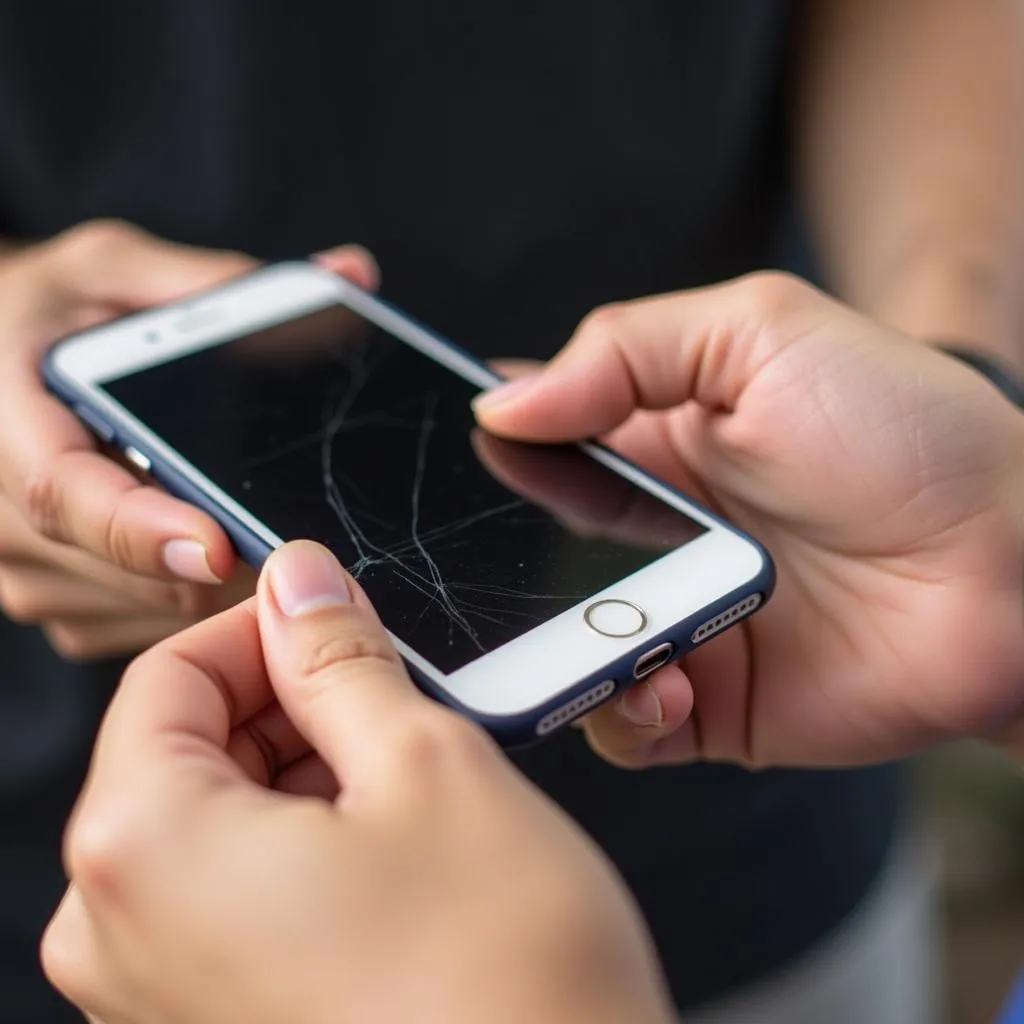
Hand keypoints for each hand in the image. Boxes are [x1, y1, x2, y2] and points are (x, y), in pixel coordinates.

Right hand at [0, 221, 376, 659]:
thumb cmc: (46, 314)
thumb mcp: (113, 271)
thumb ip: (217, 283)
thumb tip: (347, 274)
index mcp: (5, 427)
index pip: (68, 496)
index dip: (146, 530)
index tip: (219, 545)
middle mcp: (4, 519)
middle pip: (135, 574)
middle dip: (229, 560)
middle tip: (304, 531)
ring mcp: (33, 577)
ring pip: (155, 611)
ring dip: (224, 584)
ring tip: (263, 527)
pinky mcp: (66, 609)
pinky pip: (152, 627)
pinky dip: (203, 600)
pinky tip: (223, 547)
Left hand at [41, 542, 670, 1023]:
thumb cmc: (503, 985)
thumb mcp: (427, 764)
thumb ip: (341, 657)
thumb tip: (300, 585)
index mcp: (146, 848)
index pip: (167, 675)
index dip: (262, 627)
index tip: (333, 616)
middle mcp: (123, 934)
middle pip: (187, 748)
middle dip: (292, 704)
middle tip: (395, 701)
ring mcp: (164, 996)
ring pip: (219, 819)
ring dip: (311, 774)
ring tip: (413, 790)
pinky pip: (235, 891)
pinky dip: (307, 845)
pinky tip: (397, 854)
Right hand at [475, 273, 1023, 767]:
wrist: (1017, 560)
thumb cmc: (904, 431)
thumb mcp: (762, 335)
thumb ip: (624, 350)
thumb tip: (502, 408)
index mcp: (663, 446)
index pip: (545, 447)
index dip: (492, 451)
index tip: (443, 452)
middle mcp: (659, 538)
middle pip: (532, 556)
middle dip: (489, 560)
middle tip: (465, 557)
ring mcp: (681, 623)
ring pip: (563, 648)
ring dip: (552, 646)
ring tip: (599, 630)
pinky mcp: (713, 704)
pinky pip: (625, 724)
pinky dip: (618, 711)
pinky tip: (657, 678)